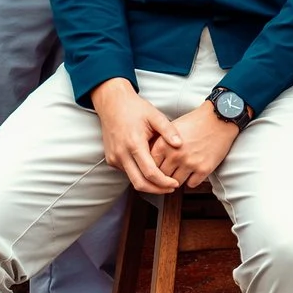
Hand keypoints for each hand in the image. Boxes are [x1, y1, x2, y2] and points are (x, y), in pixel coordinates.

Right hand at [92, 79, 183, 193]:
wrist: (112, 103)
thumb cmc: (135, 108)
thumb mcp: (155, 115)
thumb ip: (168, 130)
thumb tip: (180, 145)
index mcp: (134, 144)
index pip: (150, 173)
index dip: (164, 182)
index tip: (175, 183)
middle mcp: (122, 154)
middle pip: (140, 184)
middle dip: (157, 190)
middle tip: (171, 188)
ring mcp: (114, 158)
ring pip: (132, 180)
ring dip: (148, 184)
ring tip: (164, 181)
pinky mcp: (111, 159)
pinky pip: (127, 173)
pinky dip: (139, 175)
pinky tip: (151, 170)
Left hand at [156, 100, 242, 190]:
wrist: (219, 118)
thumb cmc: (196, 121)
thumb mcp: (172, 128)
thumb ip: (161, 143)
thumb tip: (150, 158)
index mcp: (164, 144)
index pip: (151, 166)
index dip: (154, 168)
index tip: (158, 168)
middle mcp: (175, 155)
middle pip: (162, 176)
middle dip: (165, 176)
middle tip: (170, 172)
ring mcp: (190, 163)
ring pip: (176, 183)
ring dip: (178, 179)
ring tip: (182, 172)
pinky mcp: (204, 169)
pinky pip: (192, 184)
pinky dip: (192, 180)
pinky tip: (194, 172)